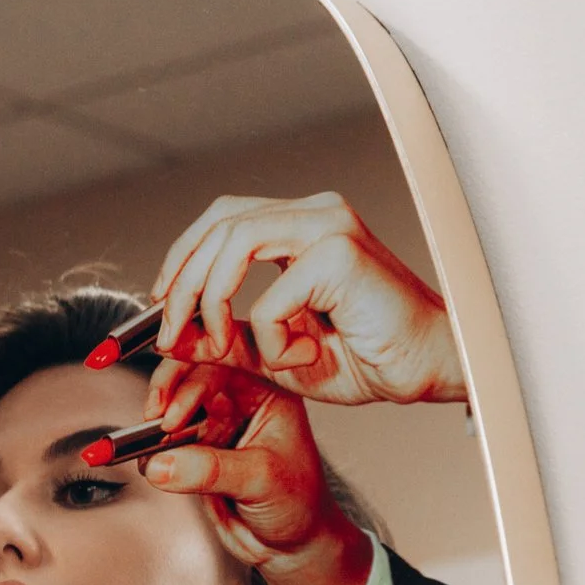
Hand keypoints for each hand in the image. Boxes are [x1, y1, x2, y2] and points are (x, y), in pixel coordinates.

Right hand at [140, 360, 372, 584]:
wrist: (292, 546)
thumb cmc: (300, 505)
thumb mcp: (261, 479)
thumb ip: (211, 469)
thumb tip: (162, 464)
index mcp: (268, 390)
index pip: (224, 362)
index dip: (192, 378)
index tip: (172, 412)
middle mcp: (240, 401)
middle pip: (191, 376)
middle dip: (168, 395)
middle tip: (153, 418)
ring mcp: (216, 425)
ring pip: (174, 408)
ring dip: (156, 425)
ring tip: (149, 446)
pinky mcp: (195, 451)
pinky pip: (165, 441)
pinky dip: (152, 449)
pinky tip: (148, 460)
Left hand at [151, 192, 466, 406]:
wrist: (425, 370)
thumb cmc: (366, 357)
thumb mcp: (272, 353)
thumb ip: (222, 339)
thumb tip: (170, 335)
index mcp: (301, 226)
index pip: (221, 219)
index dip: (180, 258)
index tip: (159, 305)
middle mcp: (316, 214)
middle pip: (218, 225)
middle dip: (180, 285)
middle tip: (168, 336)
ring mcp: (330, 227)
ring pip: (234, 244)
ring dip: (211, 304)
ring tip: (223, 347)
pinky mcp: (341, 254)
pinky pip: (271, 298)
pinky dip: (270, 339)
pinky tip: (301, 356)